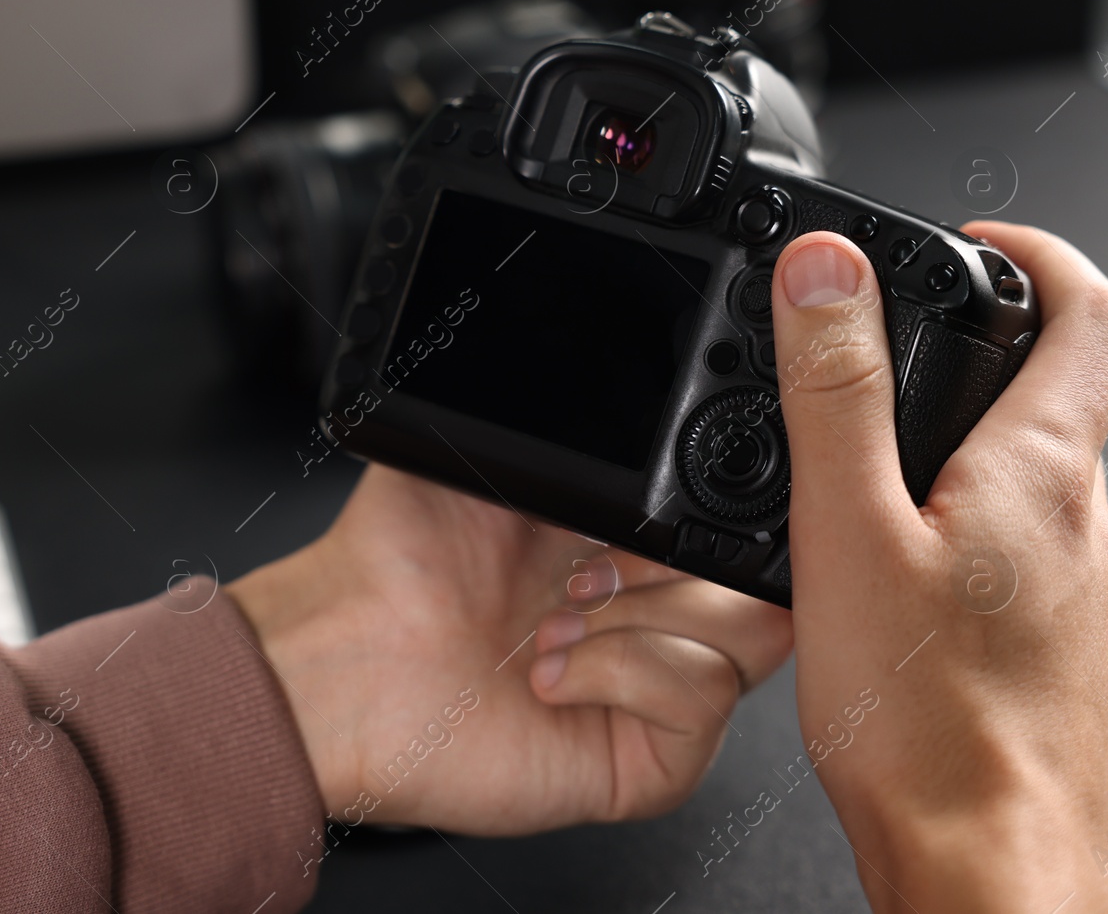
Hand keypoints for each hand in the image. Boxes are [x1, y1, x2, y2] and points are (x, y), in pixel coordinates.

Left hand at [227, 463, 792, 834]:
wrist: (340, 658)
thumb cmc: (395, 561)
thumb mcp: (494, 450)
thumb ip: (578, 418)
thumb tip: (625, 349)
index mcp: (631, 540)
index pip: (736, 516)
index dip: (719, 497)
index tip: (674, 486)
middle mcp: (654, 615)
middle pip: (767, 572)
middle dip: (676, 556)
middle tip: (583, 567)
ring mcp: (656, 690)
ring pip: (752, 632)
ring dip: (647, 614)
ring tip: (558, 620)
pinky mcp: (648, 759)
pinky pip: (704, 702)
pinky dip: (629, 671)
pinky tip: (554, 674)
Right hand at [772, 222, 1107, 912]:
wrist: (992, 868)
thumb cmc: (931, 727)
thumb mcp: (848, 532)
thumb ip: (835, 392)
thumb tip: (826, 273)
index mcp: (1042, 471)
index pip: (1093, 310)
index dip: (1038, 251)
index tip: (972, 243)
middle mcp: (1079, 520)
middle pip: (1062, 385)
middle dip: (982, 337)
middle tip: (890, 335)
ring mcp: (1073, 584)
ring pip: (1029, 466)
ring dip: (960, 427)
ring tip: (860, 447)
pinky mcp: (1048, 638)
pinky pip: (1010, 537)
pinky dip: (953, 508)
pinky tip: (882, 558)